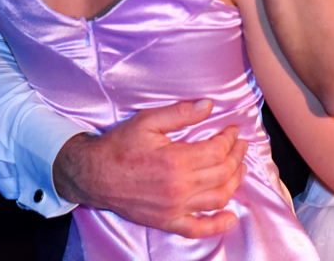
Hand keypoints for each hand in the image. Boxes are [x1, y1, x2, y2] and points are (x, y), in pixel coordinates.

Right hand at [53, 100, 247, 237]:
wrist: (92, 175)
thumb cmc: (119, 146)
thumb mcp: (147, 121)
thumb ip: (180, 113)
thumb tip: (209, 106)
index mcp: (176, 161)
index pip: (218, 150)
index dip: (230, 138)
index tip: (232, 130)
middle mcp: (179, 187)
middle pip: (222, 173)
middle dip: (236, 156)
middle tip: (240, 144)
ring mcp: (174, 208)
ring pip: (217, 198)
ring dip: (235, 183)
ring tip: (240, 169)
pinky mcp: (166, 221)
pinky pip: (197, 229)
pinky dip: (217, 225)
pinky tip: (230, 218)